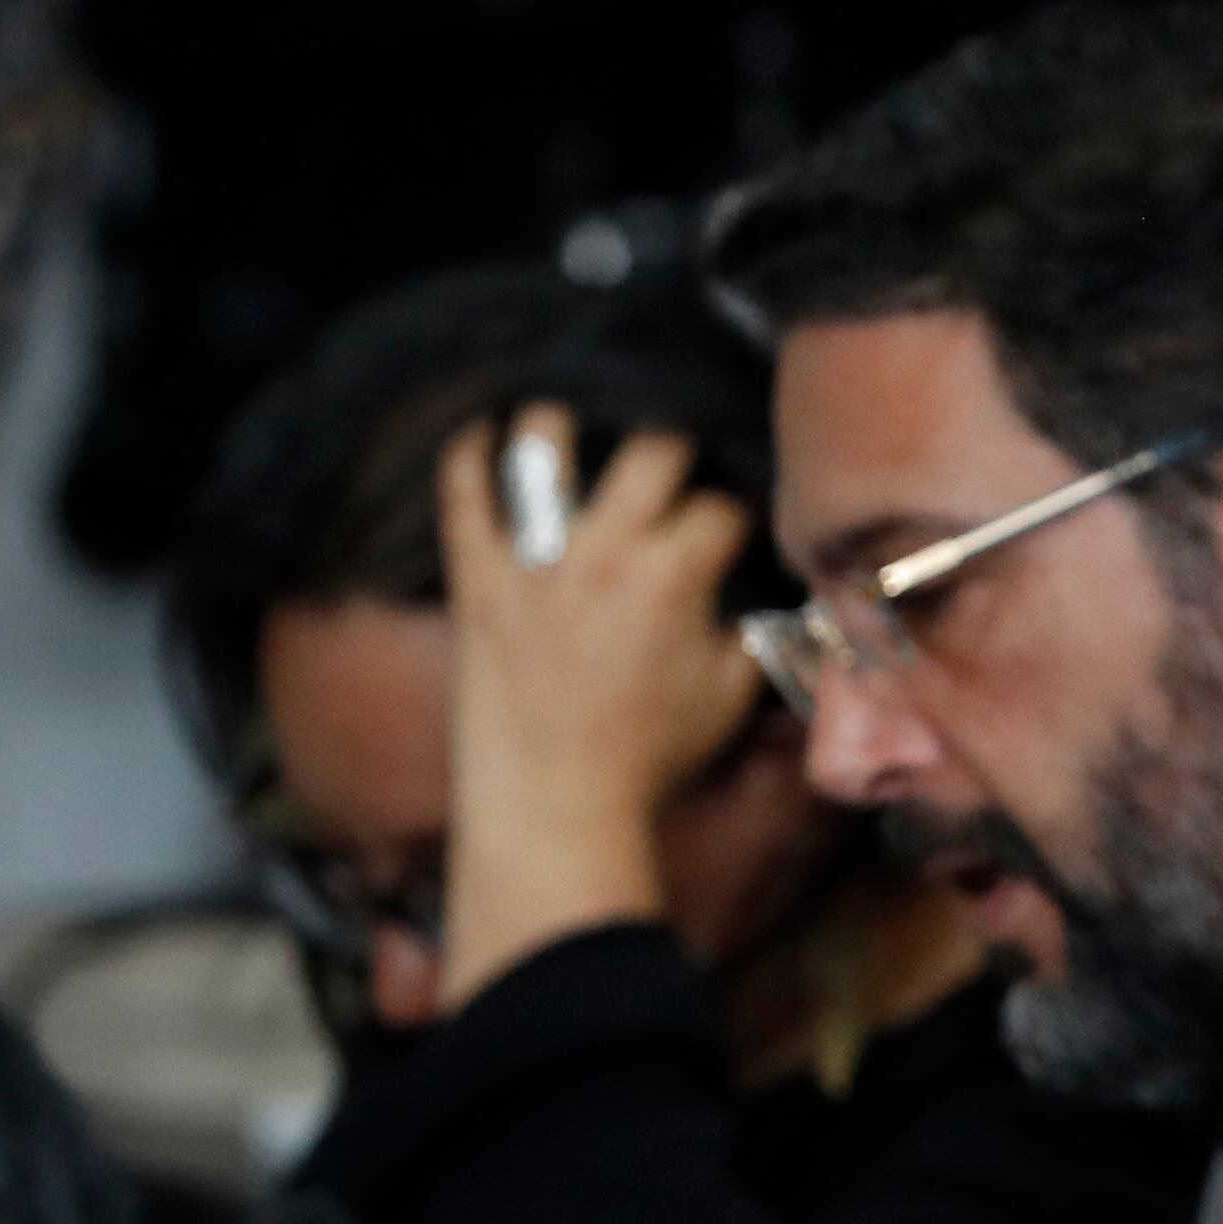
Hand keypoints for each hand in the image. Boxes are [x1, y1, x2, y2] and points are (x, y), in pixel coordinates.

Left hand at [431, 406, 763, 1006]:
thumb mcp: (728, 697)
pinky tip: (483, 433)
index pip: (722, 508)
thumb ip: (752, 637)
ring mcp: (534, 557)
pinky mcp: (477, 575)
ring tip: (576, 428)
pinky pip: (462, 494)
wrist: (554, 797)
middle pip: (654, 448)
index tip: (734, 525)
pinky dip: (468, 454)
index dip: (737, 512)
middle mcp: (605, 550)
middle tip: (674, 462)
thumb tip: (760, 602)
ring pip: (546, 445)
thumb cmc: (648, 754)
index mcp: (675, 577)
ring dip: (565, 425)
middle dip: (676, 444)